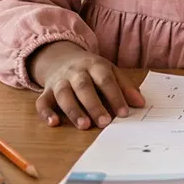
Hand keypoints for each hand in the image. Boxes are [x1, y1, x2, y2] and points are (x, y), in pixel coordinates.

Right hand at [30, 41, 146, 129]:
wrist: (62, 57)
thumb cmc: (92, 70)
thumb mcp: (110, 71)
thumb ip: (125, 87)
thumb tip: (140, 103)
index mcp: (95, 66)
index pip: (106, 80)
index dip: (115, 96)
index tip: (124, 113)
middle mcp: (75, 72)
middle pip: (84, 86)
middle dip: (94, 105)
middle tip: (105, 122)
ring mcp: (60, 81)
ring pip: (64, 94)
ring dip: (73, 110)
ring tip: (84, 125)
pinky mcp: (46, 91)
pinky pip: (42, 101)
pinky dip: (46, 113)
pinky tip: (54, 123)